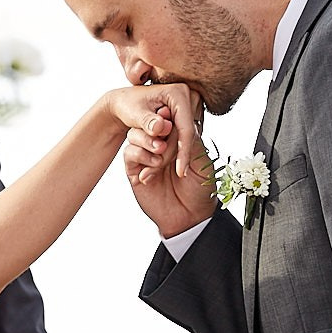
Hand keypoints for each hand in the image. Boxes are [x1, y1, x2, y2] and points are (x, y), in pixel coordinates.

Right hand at [110, 84, 215, 236]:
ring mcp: (146, 156)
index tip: (170, 114)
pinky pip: (130, 153)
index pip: (168, 117)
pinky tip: (152, 169)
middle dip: (158, 128)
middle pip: (149, 122)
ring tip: (161, 154)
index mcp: (178, 138)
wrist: (189, 217)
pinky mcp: (134, 170)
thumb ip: (189, 139)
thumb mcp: (202, 160)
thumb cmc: (200, 190)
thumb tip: (176, 121)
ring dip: (148, 141)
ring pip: (135, 134)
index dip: (168, 115)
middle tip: (166, 134)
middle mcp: (160, 144)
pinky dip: (141, 157)